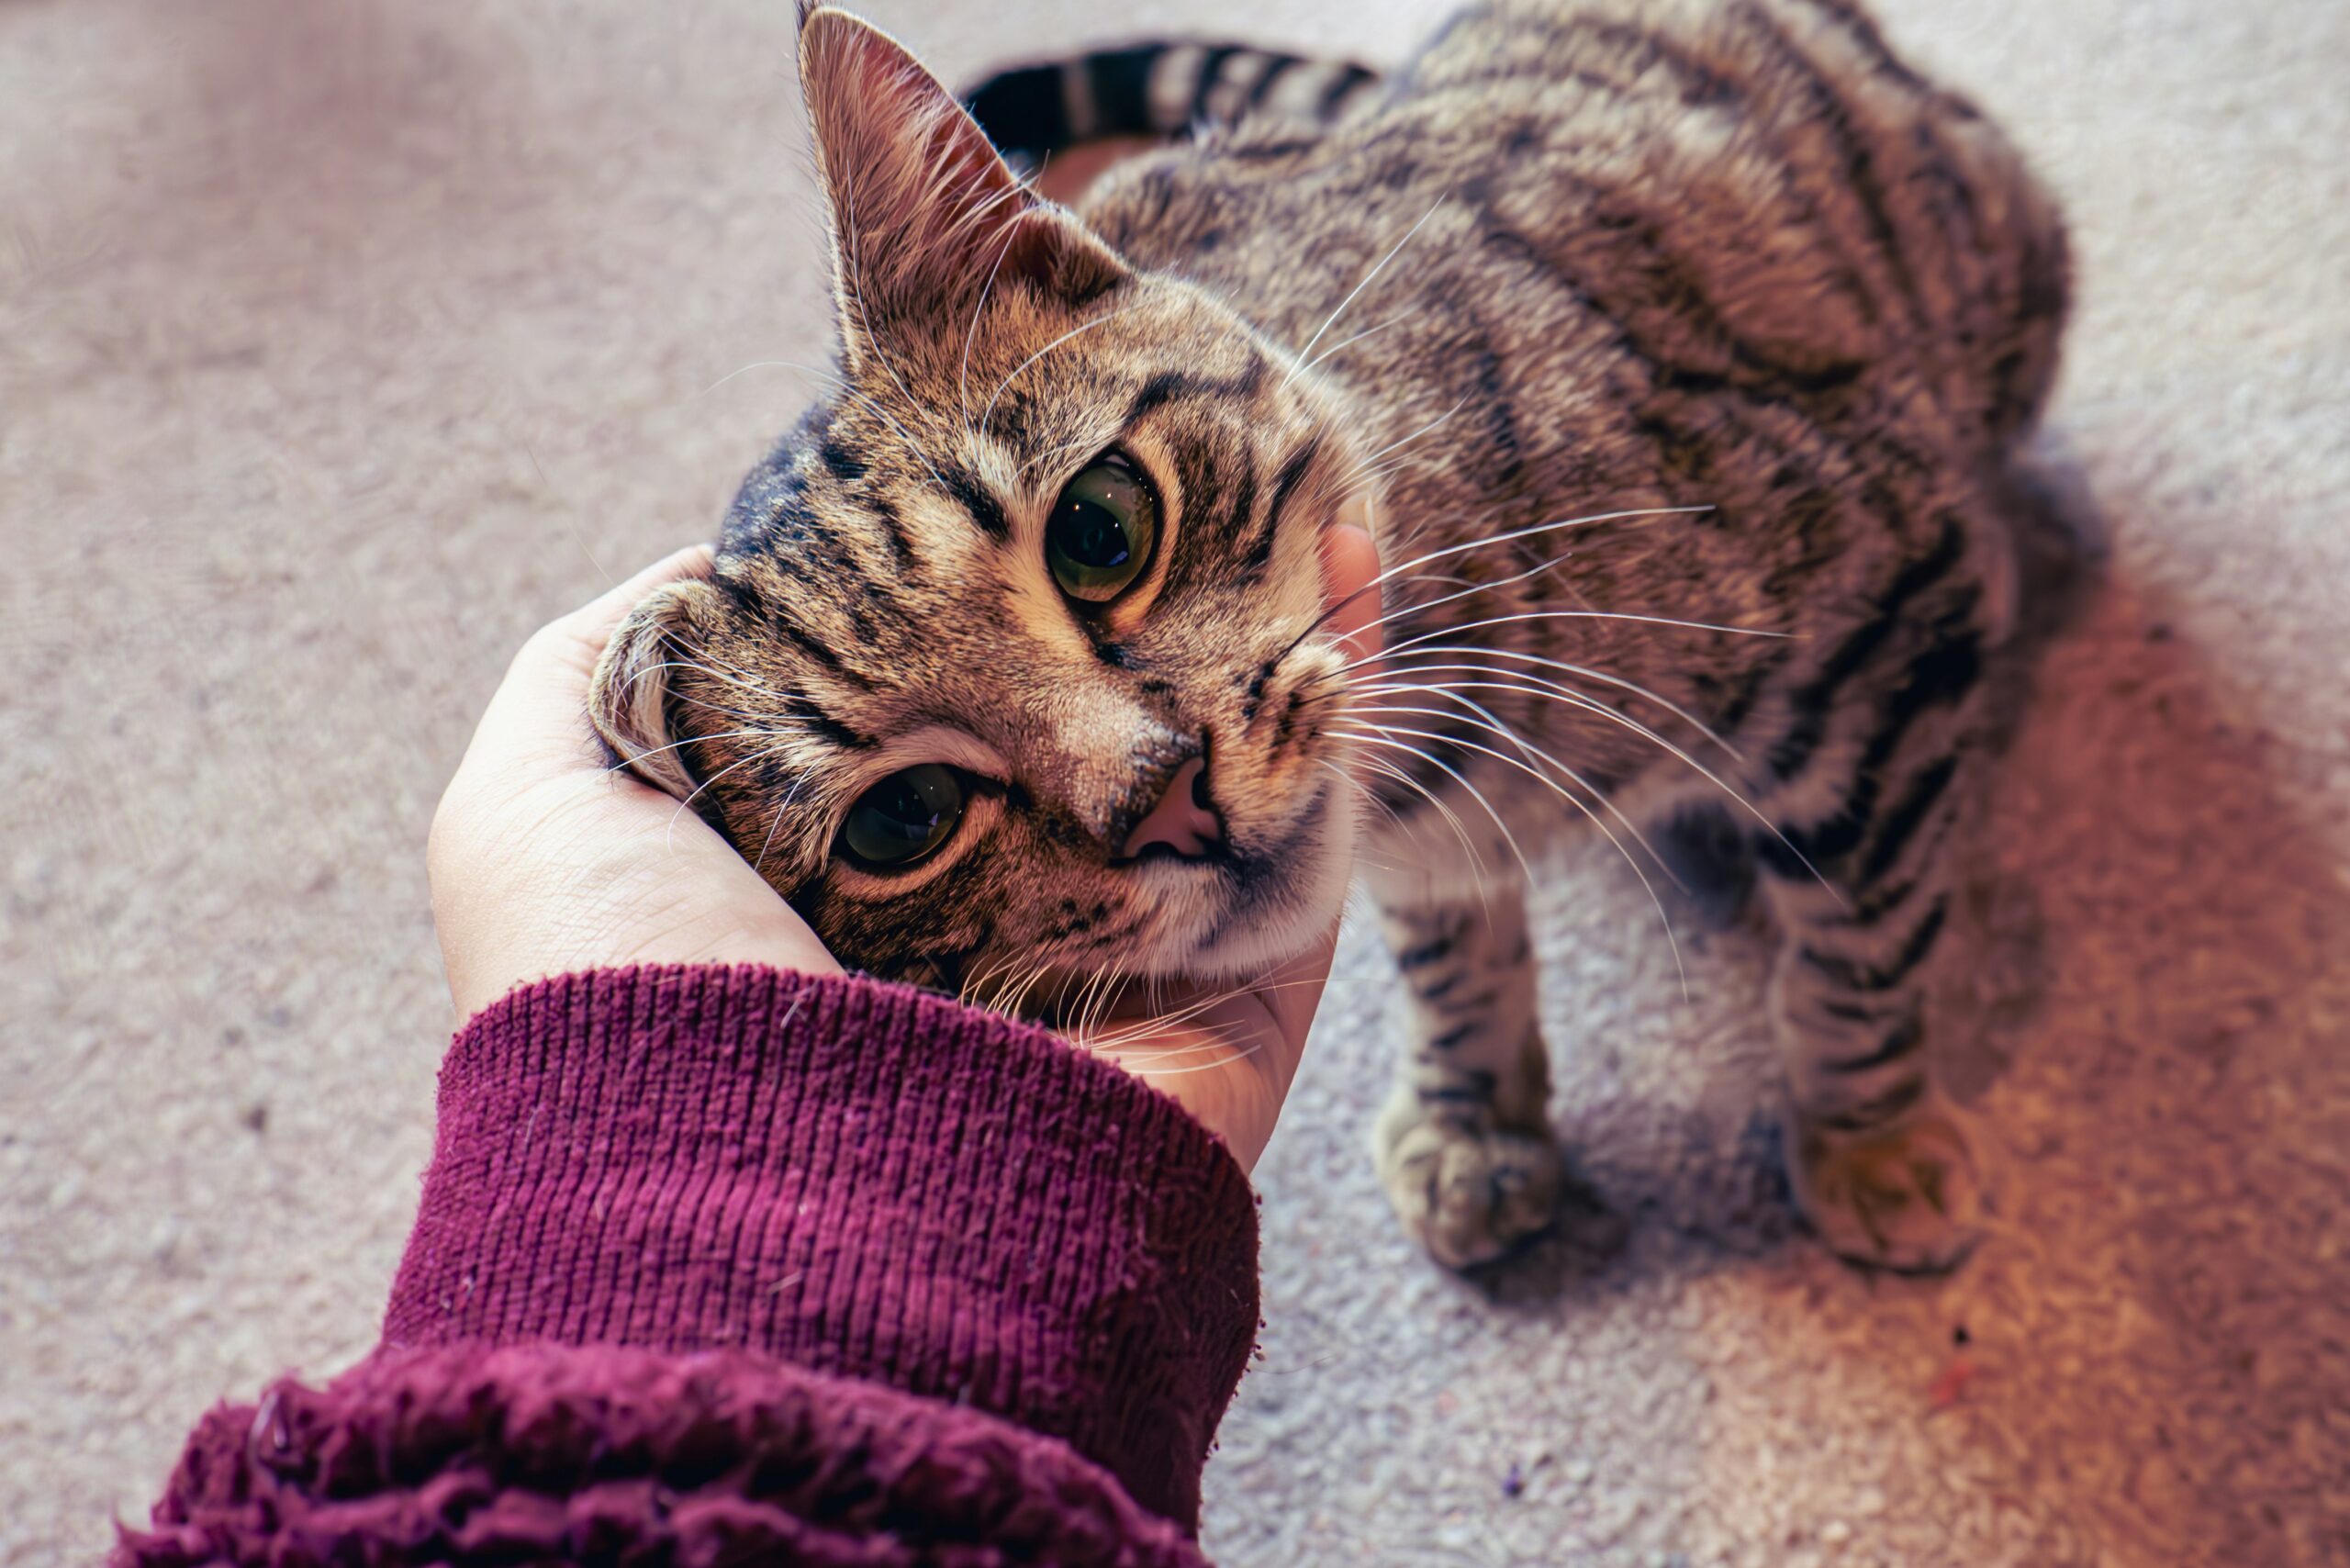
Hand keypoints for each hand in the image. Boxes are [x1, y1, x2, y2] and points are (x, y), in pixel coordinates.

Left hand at [429, 525, 1381, 1173]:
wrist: (773, 1226)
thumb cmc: (633, 1003)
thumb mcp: (533, 812)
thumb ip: (600, 674)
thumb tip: (709, 560)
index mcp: (849, 866)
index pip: (945, 687)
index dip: (991, 563)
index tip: (1030, 444)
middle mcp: (991, 908)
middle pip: (1098, 711)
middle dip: (1146, 578)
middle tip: (1187, 439)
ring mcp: (1124, 957)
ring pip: (1221, 756)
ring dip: (1265, 609)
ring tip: (1292, 462)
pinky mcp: (1232, 1001)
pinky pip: (1311, 835)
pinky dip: (1344, 699)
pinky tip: (1354, 558)